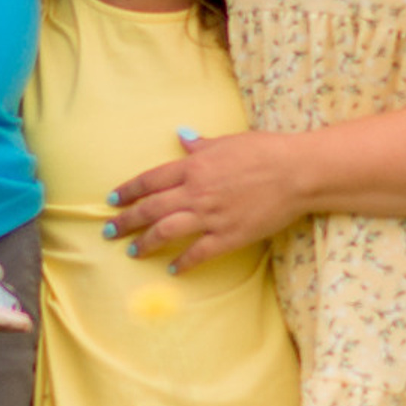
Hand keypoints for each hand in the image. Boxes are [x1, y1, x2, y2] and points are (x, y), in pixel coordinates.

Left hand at [106, 129, 308, 272]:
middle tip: (109, 230)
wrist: (296, 172)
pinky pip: (198, 253)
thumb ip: (201, 144)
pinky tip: (174, 269)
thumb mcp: (229, 141)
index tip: (112, 199)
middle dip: (126, 221)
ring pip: (166, 232)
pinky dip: (183, 262)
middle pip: (150, 209)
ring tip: (133, 251)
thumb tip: (182, 136)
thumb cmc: (265, 151)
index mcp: (194, 167)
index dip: (128, 191)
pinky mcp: (228, 236)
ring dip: (146, 242)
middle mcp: (195, 192)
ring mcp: (210, 216)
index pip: (150, 181)